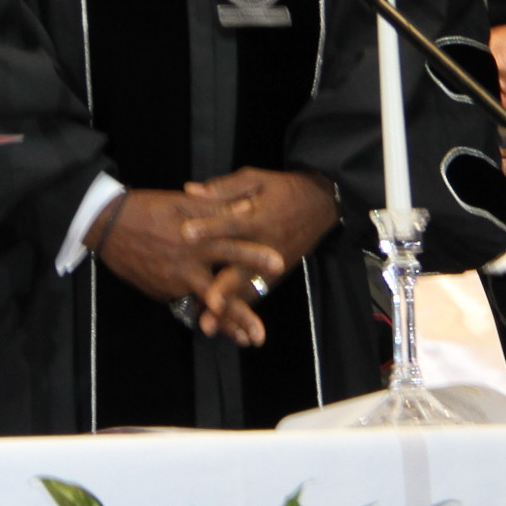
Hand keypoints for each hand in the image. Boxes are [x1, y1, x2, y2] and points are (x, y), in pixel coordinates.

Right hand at [90, 189, 292, 347]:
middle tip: (259, 337)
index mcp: (194, 240)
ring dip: (222, 322)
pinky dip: (199, 307)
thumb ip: (217, 207)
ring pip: (202, 304)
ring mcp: (171, 283)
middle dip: (240, 317)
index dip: (255, 255)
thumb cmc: (148, 208)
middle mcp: (185, 266)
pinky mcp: (160, 292)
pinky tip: (213, 319)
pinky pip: (184, 299)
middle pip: (218, 294)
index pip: (231, 247)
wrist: (106, 226)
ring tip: (243, 339)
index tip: (279, 264)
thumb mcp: (183, 203)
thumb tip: (249, 207)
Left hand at [179, 167, 339, 335]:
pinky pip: (255, 295)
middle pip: (241, 269)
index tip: (185, 233)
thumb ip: (223, 188)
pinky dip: (240, 312)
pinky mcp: (276, 276)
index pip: (231, 223)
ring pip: (248, 290)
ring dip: (229, 309)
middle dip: (223, 288)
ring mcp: (273, 265)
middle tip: (206, 301)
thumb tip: (189, 190)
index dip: (209, 228)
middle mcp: (267, 246)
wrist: (320, 204)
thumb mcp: (255, 179)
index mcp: (259, 218)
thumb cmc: (283, 189)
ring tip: (208, 324)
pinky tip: (221, 326)